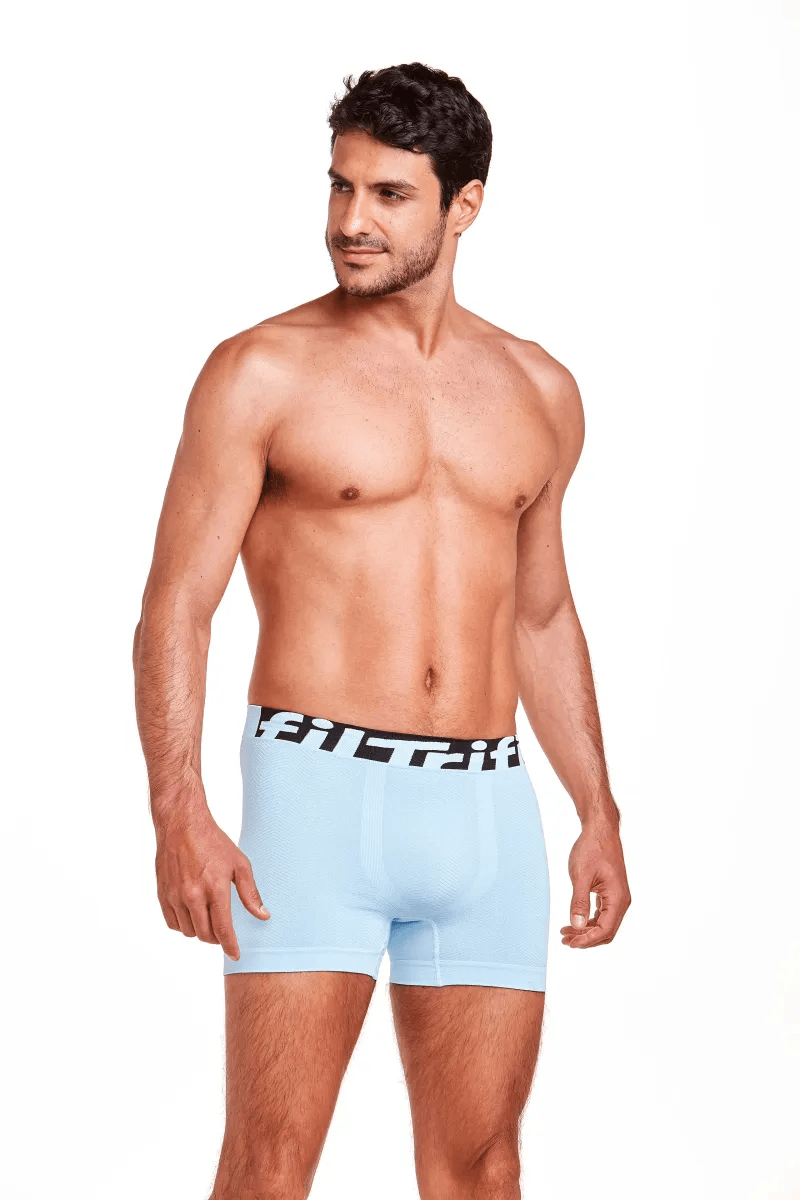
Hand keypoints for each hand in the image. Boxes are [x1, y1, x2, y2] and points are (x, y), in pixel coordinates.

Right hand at [155, 806, 268, 959]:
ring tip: (208, 919)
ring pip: (188, 931)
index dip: (230, 946)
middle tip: (223, 931)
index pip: (223, 929)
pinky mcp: (162, 894)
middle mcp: (192, 896)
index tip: (235, 955)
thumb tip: (263, 915)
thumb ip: (250, 893)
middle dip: (217, 939)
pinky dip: (183, 925)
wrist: (181, 825)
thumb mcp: (239, 864)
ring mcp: (175, 896)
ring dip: (200, 931)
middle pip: (205, 935)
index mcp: (215, 889)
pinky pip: (172, 923)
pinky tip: (192, 915)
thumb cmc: (213, 842)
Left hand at [560, 819, 630, 947]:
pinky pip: (602, 914)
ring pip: (604, 924)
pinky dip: (589, 921)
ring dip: (586, 931)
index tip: (570, 943)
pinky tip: (575, 921)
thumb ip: (579, 901)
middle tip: (565, 940)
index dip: (587, 940)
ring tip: (566, 933)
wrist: (600, 830)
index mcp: (618, 898)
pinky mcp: (611, 892)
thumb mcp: (581, 875)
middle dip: (586, 939)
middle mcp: (621, 900)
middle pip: (606, 931)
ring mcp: (617, 897)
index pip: (605, 930)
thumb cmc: (592, 848)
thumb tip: (576, 925)